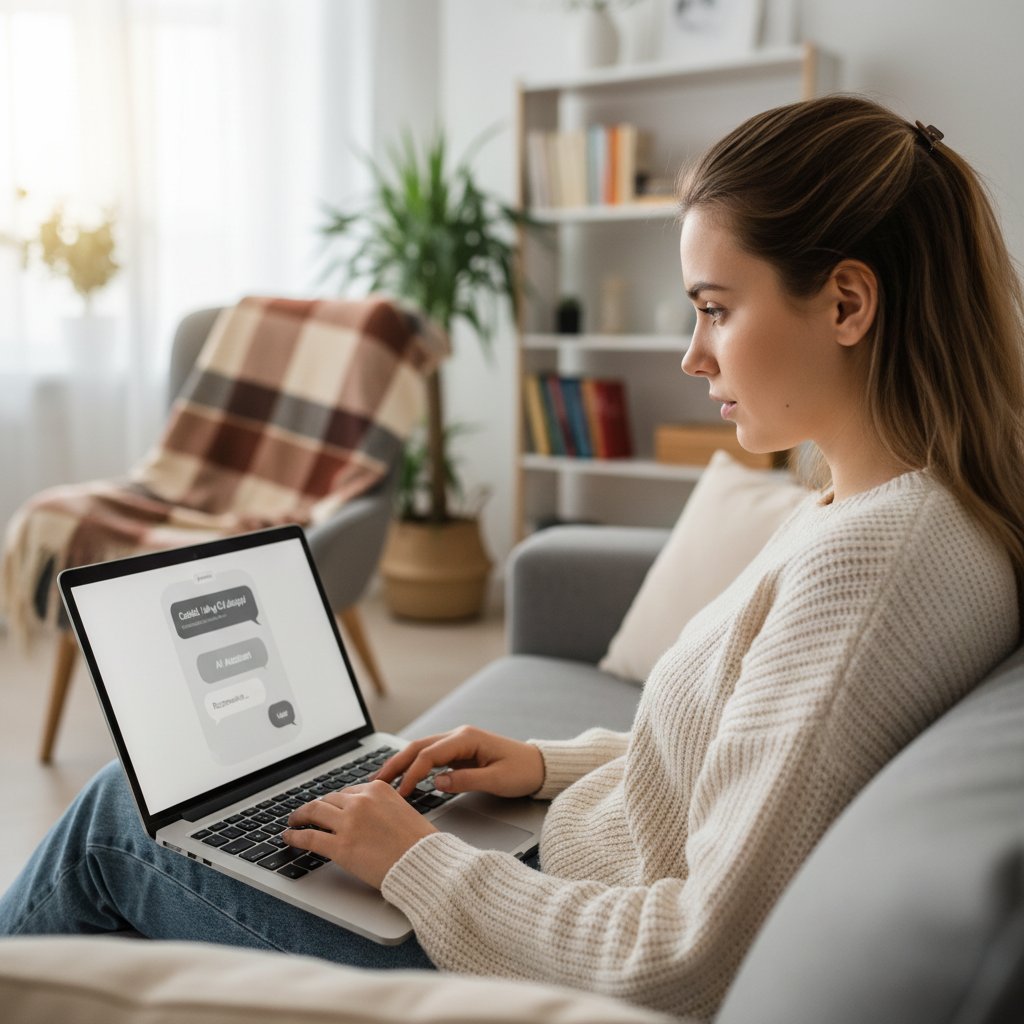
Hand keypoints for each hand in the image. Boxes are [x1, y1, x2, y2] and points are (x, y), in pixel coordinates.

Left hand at [283, 781, 437, 888]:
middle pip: (329, 799)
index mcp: (378, 789)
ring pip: (314, 812)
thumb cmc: (419, 842)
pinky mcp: (340, 846)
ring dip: (300, 816)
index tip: (328, 807)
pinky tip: (289, 837)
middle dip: (316, 807)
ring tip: (294, 822)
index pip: (348, 792)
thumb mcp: (402, 810)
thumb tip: (365, 816)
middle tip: (307, 813)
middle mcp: (361, 801)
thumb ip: (380, 807)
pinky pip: (310, 837)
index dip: (335, 802)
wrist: (424, 862)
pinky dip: (296, 836)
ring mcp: (349, 822)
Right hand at [373, 726, 544, 799]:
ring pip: (421, 750)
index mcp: (466, 738)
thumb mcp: (497, 779)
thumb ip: (465, 780)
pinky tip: (403, 777)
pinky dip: (414, 766)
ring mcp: (458, 743)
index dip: (411, 773)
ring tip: (382, 780)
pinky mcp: (459, 753)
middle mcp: (459, 736)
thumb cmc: (522, 771)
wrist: (539, 766)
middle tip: (375, 782)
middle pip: (418, 747)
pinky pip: (430, 757)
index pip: (429, 754)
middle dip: (395, 764)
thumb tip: (436, 783)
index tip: (399, 793)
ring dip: (401, 764)